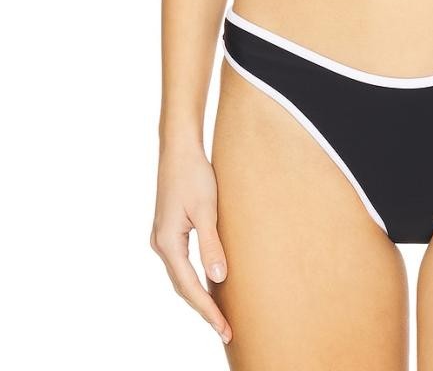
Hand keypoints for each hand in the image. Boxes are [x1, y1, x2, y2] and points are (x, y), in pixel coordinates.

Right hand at [149, 142, 231, 344]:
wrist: (179, 148)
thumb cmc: (194, 175)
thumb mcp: (207, 210)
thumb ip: (211, 244)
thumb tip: (218, 278)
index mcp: (168, 243)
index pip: (190, 287)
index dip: (208, 310)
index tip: (225, 329)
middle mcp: (160, 244)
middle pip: (182, 286)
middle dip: (203, 309)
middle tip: (226, 329)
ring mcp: (162, 237)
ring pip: (180, 276)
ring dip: (197, 295)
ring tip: (219, 313)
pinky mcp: (168, 229)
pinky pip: (181, 263)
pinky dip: (193, 278)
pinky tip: (208, 282)